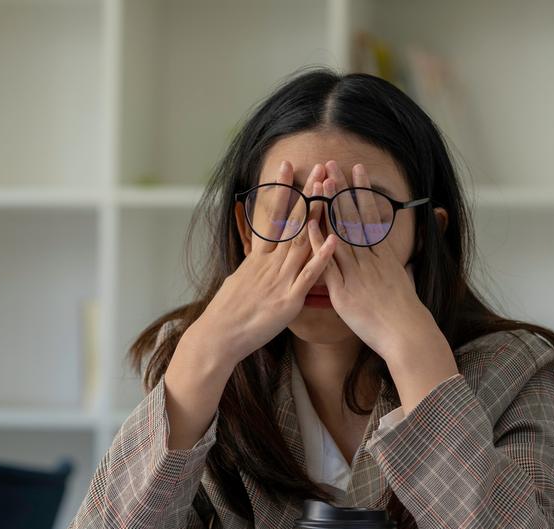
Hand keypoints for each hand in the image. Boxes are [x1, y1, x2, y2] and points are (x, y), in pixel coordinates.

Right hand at [193, 160, 336, 368]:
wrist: (219, 336)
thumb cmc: (228, 312)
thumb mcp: (239, 280)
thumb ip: (254, 266)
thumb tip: (257, 257)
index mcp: (259, 258)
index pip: (272, 215)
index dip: (280, 190)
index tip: (287, 166)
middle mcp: (270, 263)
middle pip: (292, 222)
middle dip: (307, 193)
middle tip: (318, 168)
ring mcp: (280, 279)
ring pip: (303, 241)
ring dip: (318, 215)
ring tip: (330, 191)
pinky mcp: (289, 299)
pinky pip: (309, 275)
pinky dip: (322, 257)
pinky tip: (334, 239)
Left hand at [306, 160, 457, 402]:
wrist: (406, 334)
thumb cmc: (405, 313)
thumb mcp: (404, 282)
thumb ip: (396, 267)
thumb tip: (397, 260)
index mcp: (383, 255)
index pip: (370, 216)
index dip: (362, 192)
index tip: (356, 170)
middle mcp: (370, 259)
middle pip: (353, 218)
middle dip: (342, 190)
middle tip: (332, 165)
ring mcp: (356, 273)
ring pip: (340, 233)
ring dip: (330, 207)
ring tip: (321, 183)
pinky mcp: (344, 291)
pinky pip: (328, 263)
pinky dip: (318, 244)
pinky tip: (309, 225)